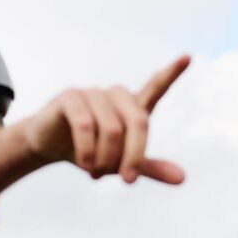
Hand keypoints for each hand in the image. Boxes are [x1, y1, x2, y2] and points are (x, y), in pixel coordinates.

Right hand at [21, 55, 189, 183]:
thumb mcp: (121, 163)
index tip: (187, 57)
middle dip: (135, 156)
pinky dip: (88, 150)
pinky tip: (86, 164)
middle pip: (138, 121)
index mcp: (131, 107)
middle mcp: (115, 95)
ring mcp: (92, 93)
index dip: (171, 73)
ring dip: (106, 158)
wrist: (49, 147)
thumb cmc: (90, 151)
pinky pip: (86, 125)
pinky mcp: (70, 97)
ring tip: (96, 173)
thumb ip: (150, 168)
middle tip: (127, 181)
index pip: (156, 87)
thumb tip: (183, 178)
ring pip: (112, 129)